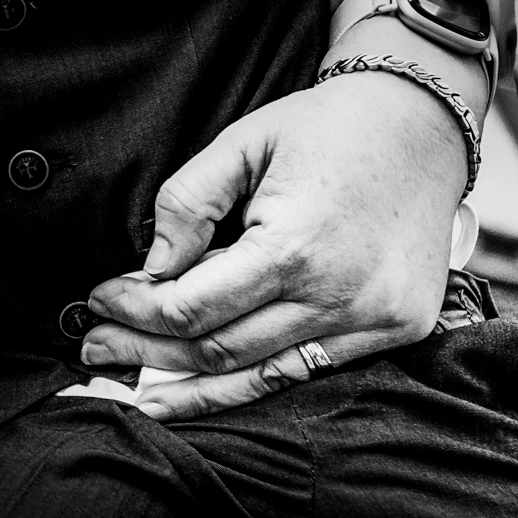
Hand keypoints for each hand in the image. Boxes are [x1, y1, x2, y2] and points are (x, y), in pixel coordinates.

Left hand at [80, 70, 466, 420]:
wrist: (422, 125)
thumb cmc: (326, 127)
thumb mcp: (242, 141)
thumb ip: (188, 202)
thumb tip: (151, 268)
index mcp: (294, 246)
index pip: (191, 306)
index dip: (135, 308)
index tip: (99, 298)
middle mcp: (337, 296)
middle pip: (218, 349)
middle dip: (145, 351)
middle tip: (96, 347)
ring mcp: (373, 321)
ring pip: (260, 377)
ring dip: (190, 388)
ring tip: (136, 392)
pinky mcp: (397, 330)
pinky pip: (308, 372)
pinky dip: (251, 386)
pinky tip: (205, 393)